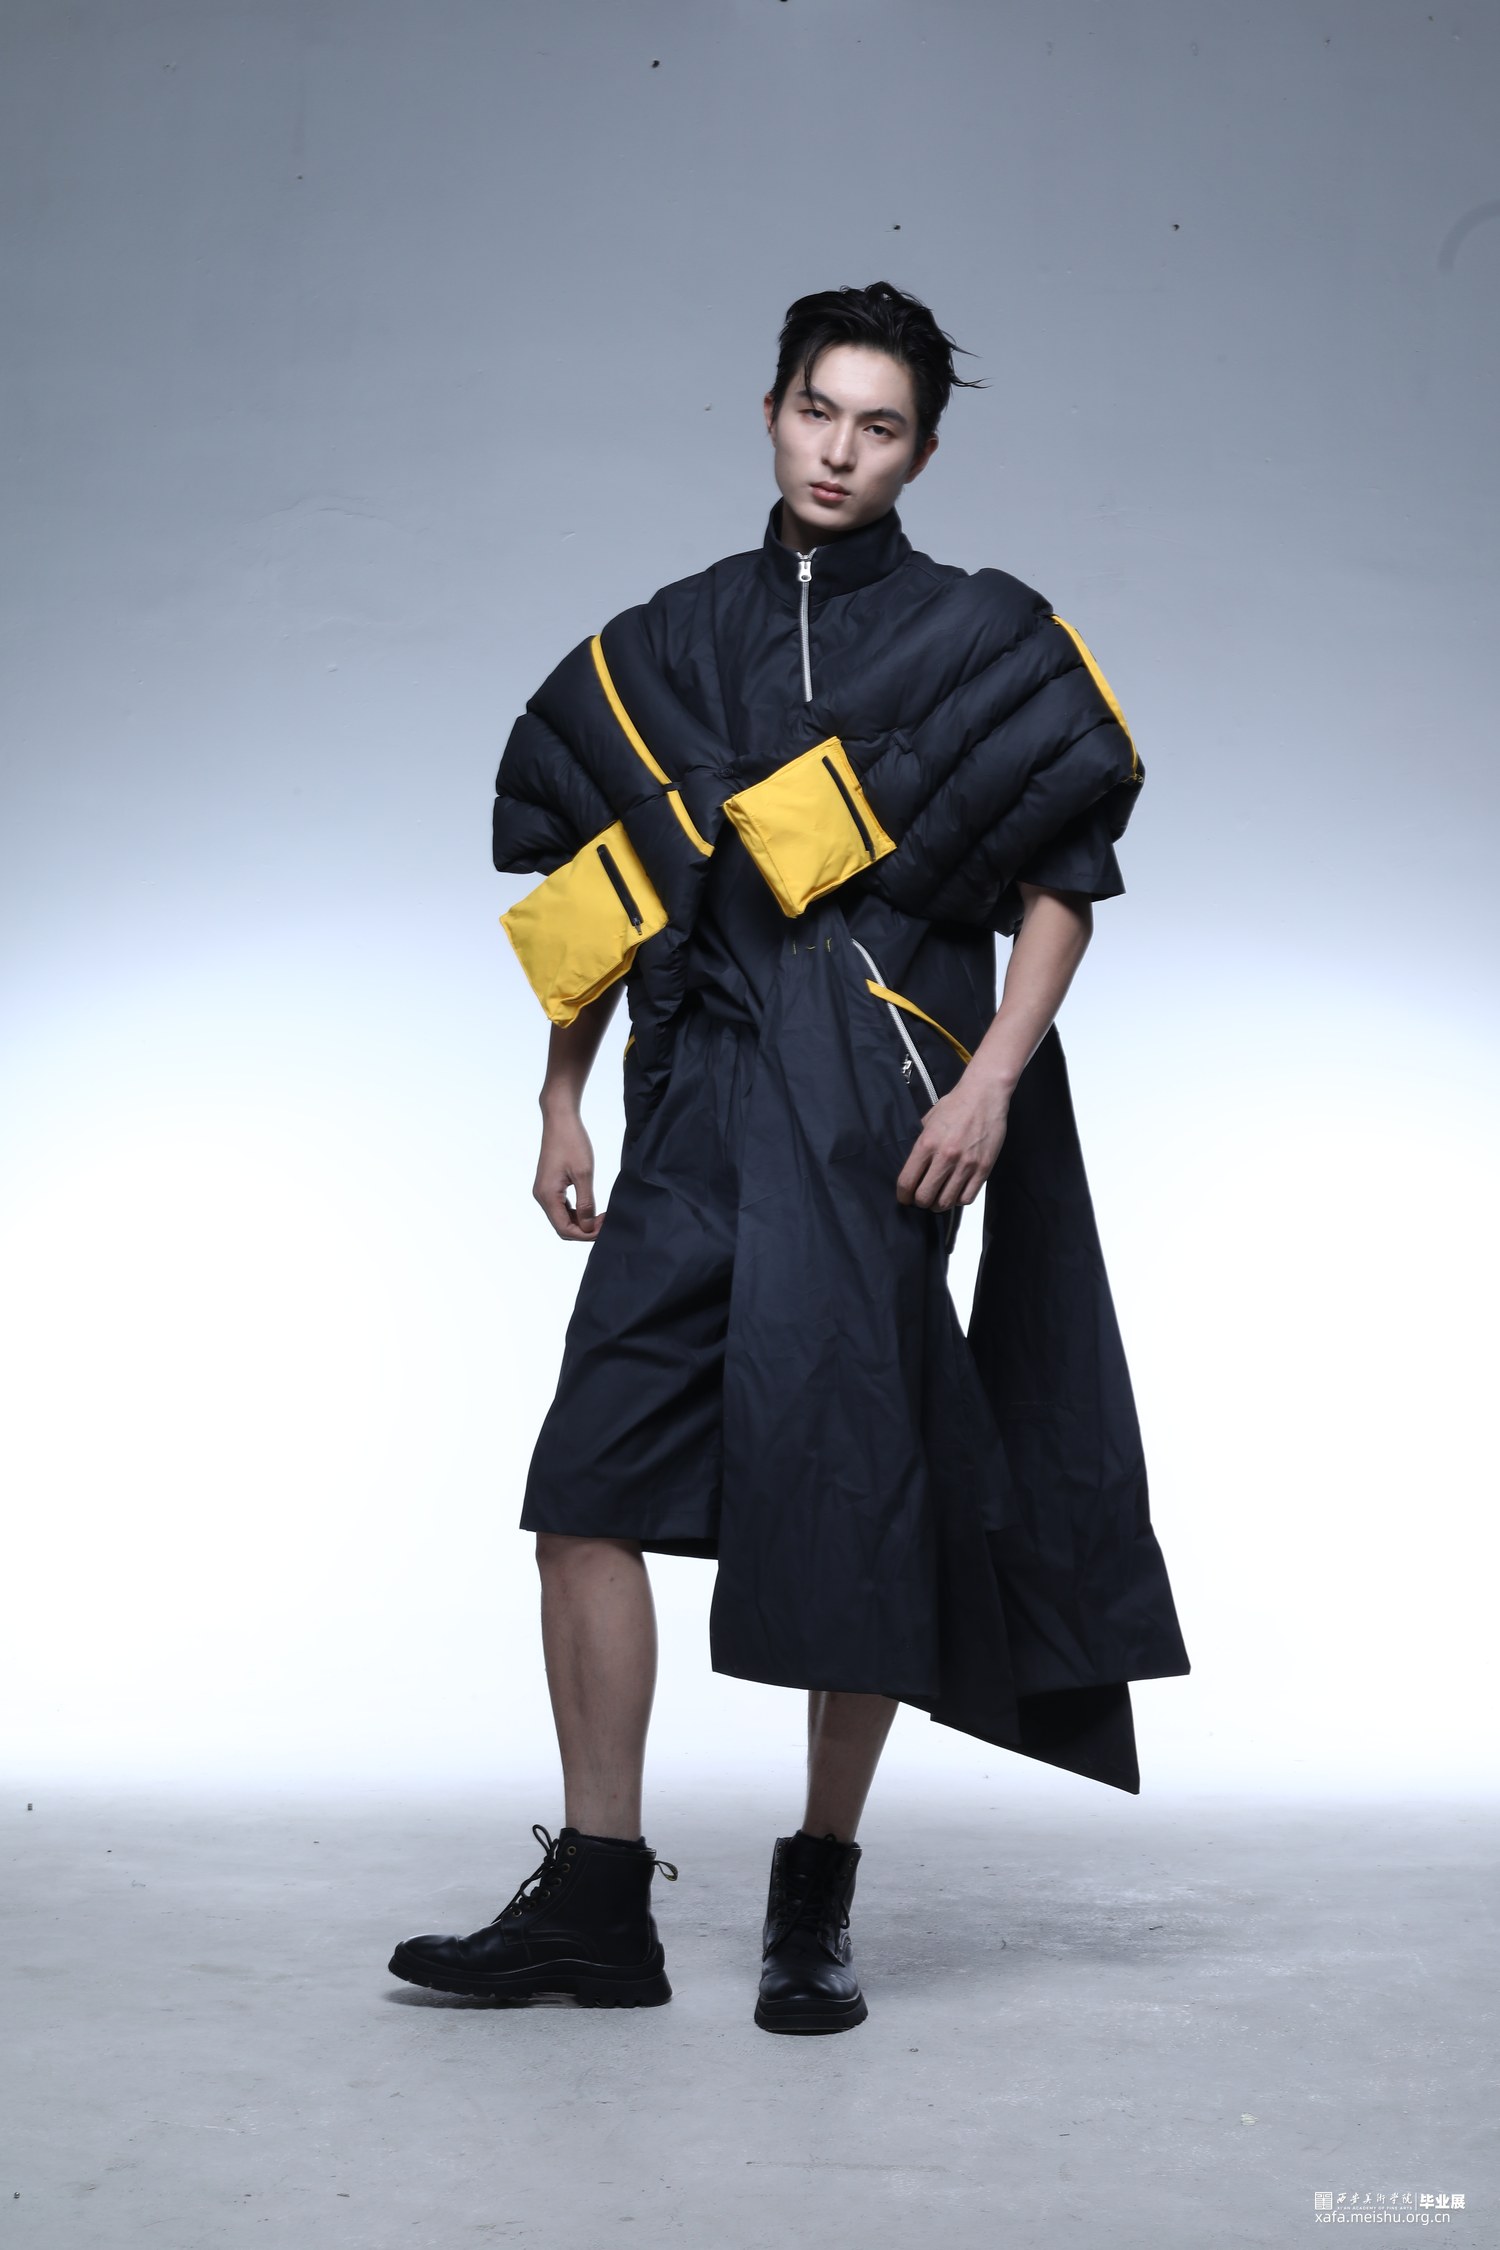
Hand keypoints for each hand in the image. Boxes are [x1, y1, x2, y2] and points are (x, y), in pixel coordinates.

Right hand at [534, 1105, 604, 1240]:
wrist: (560, 1119)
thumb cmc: (572, 1142)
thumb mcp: (584, 1174)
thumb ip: (586, 1203)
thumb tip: (588, 1226)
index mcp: (547, 1195)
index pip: (564, 1229)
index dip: (586, 1234)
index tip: (604, 1227)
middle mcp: (541, 1196)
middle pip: (562, 1226)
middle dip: (584, 1229)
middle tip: (605, 1221)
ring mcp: (544, 1190)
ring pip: (562, 1217)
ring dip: (581, 1221)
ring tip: (601, 1215)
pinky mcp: (549, 1185)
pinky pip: (561, 1206)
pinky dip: (576, 1211)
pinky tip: (591, 1207)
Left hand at [895, 1064, 1011, 1211]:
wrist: (984, 1095)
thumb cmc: (956, 1105)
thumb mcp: (928, 1120)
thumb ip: (921, 1143)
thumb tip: (913, 1165)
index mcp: (927, 1144)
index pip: (907, 1181)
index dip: (903, 1195)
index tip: (904, 1197)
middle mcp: (945, 1156)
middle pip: (925, 1197)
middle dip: (920, 1201)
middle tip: (922, 1198)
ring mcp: (966, 1164)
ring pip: (946, 1201)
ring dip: (939, 1204)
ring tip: (938, 1198)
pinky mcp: (983, 1168)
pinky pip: (967, 1197)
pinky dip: (958, 1200)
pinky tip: (955, 1193)